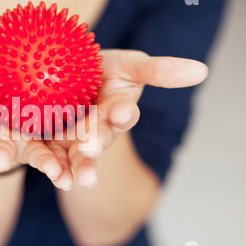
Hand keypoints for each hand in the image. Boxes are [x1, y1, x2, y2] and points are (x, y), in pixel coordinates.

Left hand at [47, 49, 208, 188]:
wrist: (64, 77)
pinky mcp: (46, 142)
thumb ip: (158, 70)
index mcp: (116, 112)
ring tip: (69, 179)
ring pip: (73, 156)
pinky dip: (47, 165)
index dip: (123, 113)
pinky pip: (44, 154)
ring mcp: (70, 139)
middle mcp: (96, 130)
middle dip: (94, 146)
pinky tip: (51, 174)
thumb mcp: (130, 65)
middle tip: (90, 150)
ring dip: (73, 167)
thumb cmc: (103, 70)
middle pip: (97, 140)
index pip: (122, 114)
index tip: (123, 110)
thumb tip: (201, 71)